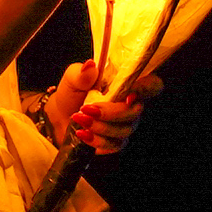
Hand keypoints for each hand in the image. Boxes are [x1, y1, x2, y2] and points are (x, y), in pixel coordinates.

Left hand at [45, 62, 163, 153]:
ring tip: (80, 119)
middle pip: (136, 111)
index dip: (146, 89)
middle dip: (112, 112)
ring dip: (100, 126)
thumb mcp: (73, 78)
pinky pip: (114, 145)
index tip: (128, 96)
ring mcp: (125, 124)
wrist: (60, 117)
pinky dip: (96, 140)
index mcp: (125, 83)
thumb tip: (90, 66)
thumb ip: (82, 73)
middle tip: (87, 108)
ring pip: (124, 130)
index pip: (151, 84)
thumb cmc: (72, 93)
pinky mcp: (116, 142)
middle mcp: (130, 104)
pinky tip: (82, 133)